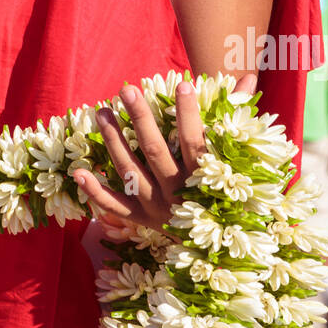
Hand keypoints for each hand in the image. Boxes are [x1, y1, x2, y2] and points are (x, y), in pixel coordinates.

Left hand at [71, 74, 246, 243]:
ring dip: (113, 142)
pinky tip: (78, 172)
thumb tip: (248, 79)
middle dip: (140, 119)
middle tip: (126, 89)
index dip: (189, 113)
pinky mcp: (141, 220)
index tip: (184, 83)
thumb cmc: (230, 193)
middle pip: (154, 152)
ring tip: (101, 112)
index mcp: (204, 179)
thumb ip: (237, 117)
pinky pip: (115, 206)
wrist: (221, 248)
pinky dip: (95, 192)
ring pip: (130, 172)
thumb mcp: (237, 158)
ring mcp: (156, 208)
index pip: (195, 141)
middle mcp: (178, 194)